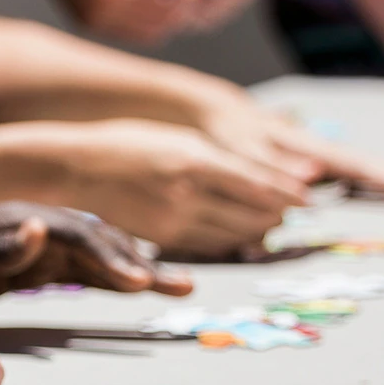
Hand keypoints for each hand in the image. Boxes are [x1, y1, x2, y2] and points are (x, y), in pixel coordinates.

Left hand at [0, 202, 193, 306]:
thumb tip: (39, 227)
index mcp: (23, 220)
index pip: (79, 236)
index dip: (111, 257)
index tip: (138, 283)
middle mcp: (41, 226)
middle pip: (103, 242)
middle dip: (143, 264)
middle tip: (183, 287)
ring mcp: (44, 243)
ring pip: (103, 255)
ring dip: (142, 269)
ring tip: (186, 285)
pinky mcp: (40, 261)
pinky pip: (87, 270)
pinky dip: (117, 277)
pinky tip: (144, 284)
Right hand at [64, 119, 307, 259]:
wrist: (75, 169)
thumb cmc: (130, 145)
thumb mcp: (181, 140)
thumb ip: (222, 159)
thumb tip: (263, 178)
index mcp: (196, 159)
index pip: (258, 183)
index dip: (289, 194)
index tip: (309, 199)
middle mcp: (189, 192)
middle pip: (253, 213)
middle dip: (279, 213)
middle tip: (293, 209)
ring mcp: (175, 219)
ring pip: (235, 234)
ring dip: (259, 229)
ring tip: (271, 219)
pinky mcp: (164, 238)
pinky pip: (211, 244)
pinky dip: (232, 239)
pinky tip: (238, 231)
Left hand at [196, 96, 383, 200]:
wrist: (209, 113)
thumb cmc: (220, 135)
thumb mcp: (237, 153)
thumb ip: (269, 170)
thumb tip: (312, 183)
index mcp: (306, 149)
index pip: (360, 167)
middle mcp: (318, 153)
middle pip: (371, 167)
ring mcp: (316, 158)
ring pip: (363, 171)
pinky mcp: (308, 165)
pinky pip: (346, 177)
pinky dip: (373, 183)